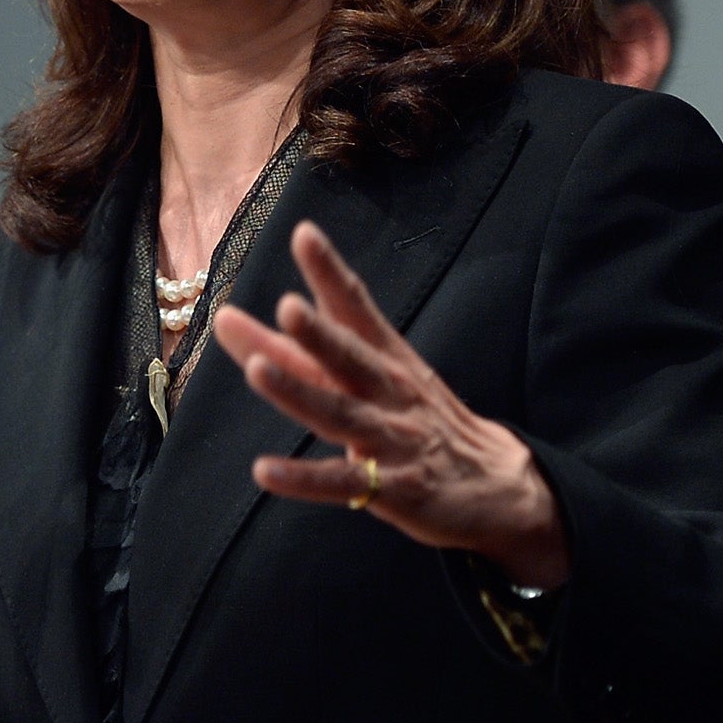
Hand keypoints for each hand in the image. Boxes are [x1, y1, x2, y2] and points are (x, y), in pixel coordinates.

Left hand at [210, 220, 568, 587]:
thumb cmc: (415, 420)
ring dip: (299, 394)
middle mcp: (390, 391)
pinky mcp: (394, 488)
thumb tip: (226, 319)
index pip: (356, 308)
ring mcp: (395, 439)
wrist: (496, 483)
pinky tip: (264, 471)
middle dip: (319, 332)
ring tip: (258, 371)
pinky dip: (304, 479)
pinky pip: (344, 482)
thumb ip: (292, 352)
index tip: (304, 234)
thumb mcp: (365, 379)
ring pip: (342, 414)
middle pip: (350, 357)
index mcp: (385, 357)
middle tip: (288, 305)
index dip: (330, 272)